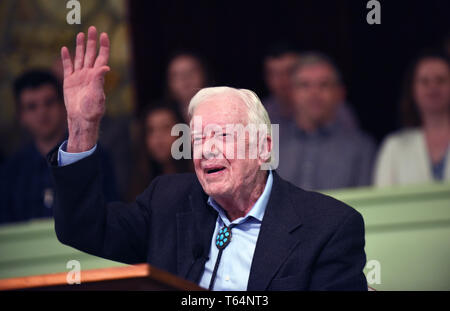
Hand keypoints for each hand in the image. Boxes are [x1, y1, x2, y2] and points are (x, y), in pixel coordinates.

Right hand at [61, 26, 109, 151]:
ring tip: (80, 34)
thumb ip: (99, 80)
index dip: (104, 46)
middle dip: (92, 41)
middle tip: (92, 28)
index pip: (102, 57)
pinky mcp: (69, 81)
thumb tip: (106, 67)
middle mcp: (89, 74)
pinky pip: (67, 67)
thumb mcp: (98, 95)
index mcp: (97, 76)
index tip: (104, 35)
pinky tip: (65, 49)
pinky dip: (66, 58)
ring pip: (80, 58)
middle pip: (91, 54)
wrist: (81, 119)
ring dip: (80, 46)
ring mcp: (79, 77)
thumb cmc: (92, 110)